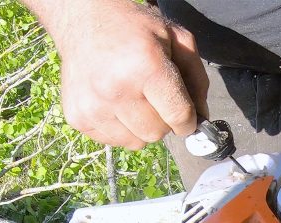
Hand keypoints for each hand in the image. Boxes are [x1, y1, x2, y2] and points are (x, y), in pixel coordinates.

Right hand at [45, 0, 208, 148]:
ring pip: (137, 142)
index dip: (189, 119)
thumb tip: (202, 119)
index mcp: (146, 67)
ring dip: (142, 127)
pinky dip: (122, 129)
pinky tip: (116, 104)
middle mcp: (116, 89)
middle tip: (153, 97)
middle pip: (159, 133)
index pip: (180, 117)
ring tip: (134, 99)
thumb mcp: (176, 39)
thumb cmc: (133, 30)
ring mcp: (94, 106)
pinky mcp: (78, 117)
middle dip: (163, 120)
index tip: (185, 114)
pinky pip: (115, 142)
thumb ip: (197, 79)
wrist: (83, 21)